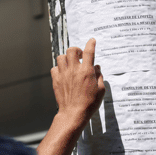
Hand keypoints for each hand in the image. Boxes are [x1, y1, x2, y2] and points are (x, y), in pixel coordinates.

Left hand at [38, 39, 104, 154]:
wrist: (73, 113)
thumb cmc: (89, 104)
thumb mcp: (101, 90)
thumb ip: (99, 77)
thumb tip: (96, 68)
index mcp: (87, 71)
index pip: (89, 52)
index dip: (91, 44)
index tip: (92, 41)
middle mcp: (74, 70)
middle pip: (72, 50)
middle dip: (76, 50)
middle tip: (79, 55)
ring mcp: (64, 74)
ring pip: (61, 57)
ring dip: (66, 58)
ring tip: (70, 64)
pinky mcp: (56, 80)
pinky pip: (54, 68)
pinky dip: (58, 68)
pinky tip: (63, 73)